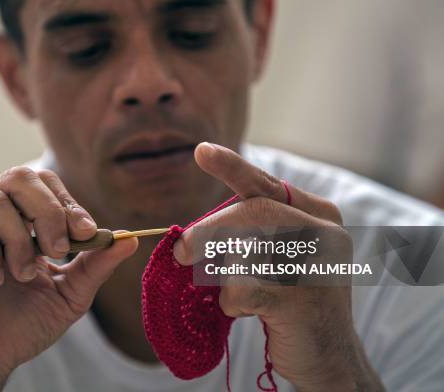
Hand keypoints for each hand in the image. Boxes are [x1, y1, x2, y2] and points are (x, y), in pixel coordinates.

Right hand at [0, 166, 137, 390]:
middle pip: (18, 178)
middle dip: (48, 212)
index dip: (67, 203)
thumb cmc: (22, 326)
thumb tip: (131, 239)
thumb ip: (96, 264)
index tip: (87, 233)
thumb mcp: (68, 294)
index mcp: (16, 220)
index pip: (42, 184)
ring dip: (19, 241)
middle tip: (57, 251)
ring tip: (22, 275)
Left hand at [173, 143, 383, 390]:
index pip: (266, 185)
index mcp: (320, 215)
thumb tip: (193, 233)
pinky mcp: (301, 302)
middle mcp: (324, 233)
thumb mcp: (281, 258)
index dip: (232, 167)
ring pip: (243, 252)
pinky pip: (242, 289)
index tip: (200, 152)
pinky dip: (231, 303)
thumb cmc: (293, 302)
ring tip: (240, 295)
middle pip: (252, 212)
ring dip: (225, 278)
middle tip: (182, 252)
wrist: (329, 359)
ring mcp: (317, 267)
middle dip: (208, 231)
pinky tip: (246, 313)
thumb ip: (251, 235)